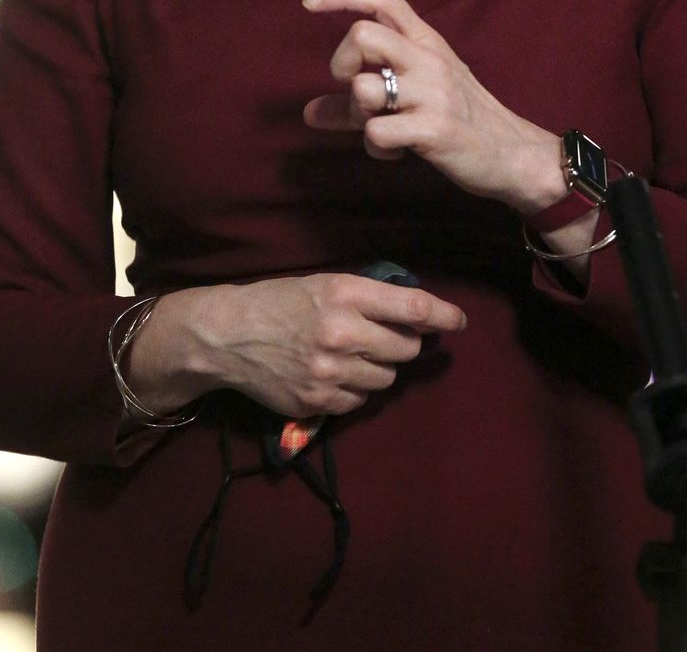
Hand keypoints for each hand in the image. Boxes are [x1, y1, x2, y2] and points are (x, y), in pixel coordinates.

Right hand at [127, 272, 465, 419]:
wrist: (227, 335)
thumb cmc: (280, 301)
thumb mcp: (325, 283)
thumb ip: (369, 297)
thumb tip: (419, 317)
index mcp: (345, 294)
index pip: (413, 309)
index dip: (444, 315)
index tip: (459, 322)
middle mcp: (341, 333)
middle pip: (406, 350)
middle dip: (404, 345)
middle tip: (384, 338)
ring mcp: (329, 372)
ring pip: (386, 380)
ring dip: (378, 370)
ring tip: (352, 356)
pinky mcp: (317, 402)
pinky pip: (360, 403)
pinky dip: (355, 391)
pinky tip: (333, 375)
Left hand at [302, 0, 566, 214]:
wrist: (514, 153)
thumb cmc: (461, 118)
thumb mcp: (417, 95)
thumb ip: (359, 101)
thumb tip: (309, 113)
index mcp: (426, 41)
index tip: (310, 3)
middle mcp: (429, 59)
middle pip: (362, 34)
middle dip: (340, 63)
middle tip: (352, 87)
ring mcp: (433, 93)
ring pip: (364, 87)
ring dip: (357, 114)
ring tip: (378, 126)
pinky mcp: (436, 129)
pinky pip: (377, 133)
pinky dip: (375, 147)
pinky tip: (393, 151)